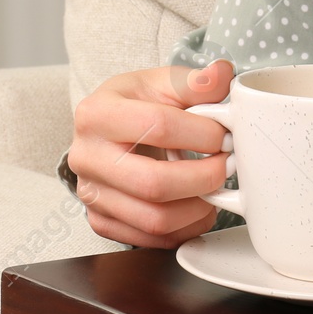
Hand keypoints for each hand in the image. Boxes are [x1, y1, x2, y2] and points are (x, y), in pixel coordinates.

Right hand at [68, 59, 234, 247]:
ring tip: (215, 190)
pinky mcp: (101, 222)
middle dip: (204, 178)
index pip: (157, 126)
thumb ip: (196, 81)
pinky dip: (185, 228)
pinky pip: (151, 239)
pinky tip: (198, 207)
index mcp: (96, 113)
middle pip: (154, 183)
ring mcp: (90, 194)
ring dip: (198, 208)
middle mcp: (85, 157)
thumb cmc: (138, 106)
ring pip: (155, 219)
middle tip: (227, 167)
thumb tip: (223, 74)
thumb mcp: (162, 84)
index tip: (225, 135)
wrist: (109, 135)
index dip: (202, 133)